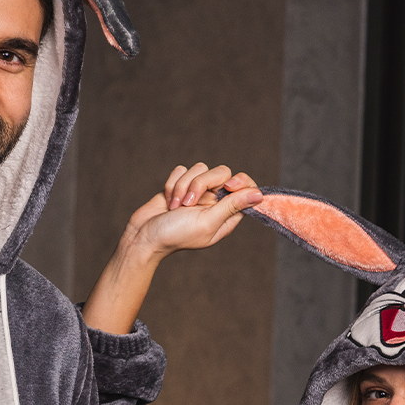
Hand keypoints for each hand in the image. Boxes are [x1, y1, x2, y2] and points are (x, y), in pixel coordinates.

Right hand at [81, 164, 261, 335]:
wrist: (144, 236)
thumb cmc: (176, 234)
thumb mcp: (208, 221)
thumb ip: (232, 206)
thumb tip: (260, 195)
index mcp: (226, 215)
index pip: (245, 188)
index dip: (240, 182)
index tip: (228, 186)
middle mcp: (214, 202)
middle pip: (222, 173)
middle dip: (202, 184)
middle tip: (190, 203)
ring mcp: (197, 192)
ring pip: (200, 169)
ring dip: (184, 186)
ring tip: (176, 206)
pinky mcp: (180, 185)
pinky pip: (183, 170)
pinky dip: (173, 183)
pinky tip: (168, 200)